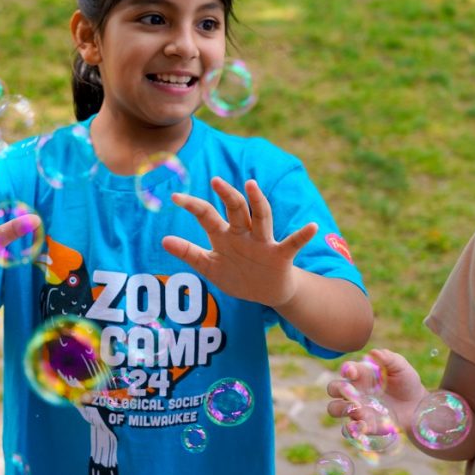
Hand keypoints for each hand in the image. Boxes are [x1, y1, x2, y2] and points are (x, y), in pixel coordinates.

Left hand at [161, 178, 316, 307]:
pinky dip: (302, 235)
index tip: (175, 197)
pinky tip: (311, 227)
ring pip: (261, 218)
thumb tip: (163, 240)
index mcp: (224, 236)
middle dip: (227, 195)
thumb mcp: (210, 267)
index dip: (193, 206)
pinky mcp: (280, 256)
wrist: (266, 294)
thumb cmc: (237, 275)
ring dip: (257, 202)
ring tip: (252, 185)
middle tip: (216, 181)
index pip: (207, 216)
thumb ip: (189, 253)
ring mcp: (263, 243)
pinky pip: (292, 243)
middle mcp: (243, 234)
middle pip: (235, 210)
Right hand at [325, 348, 425, 431]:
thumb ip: (389, 358)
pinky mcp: (365, 425)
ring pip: (334, 409)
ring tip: (358, 410)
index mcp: (361, 374)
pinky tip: (363, 427)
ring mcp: (357, 409)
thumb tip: (374, 353)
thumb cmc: (406, 383)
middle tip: (352, 393)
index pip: (346, 369)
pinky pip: (349, 429)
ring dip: (340, 409)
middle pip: (333, 388)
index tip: (353, 372)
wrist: (418, 406)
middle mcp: (355, 391)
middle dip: (337, 390)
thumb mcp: (401, 368)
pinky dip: (352, 429)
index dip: (346, 370)